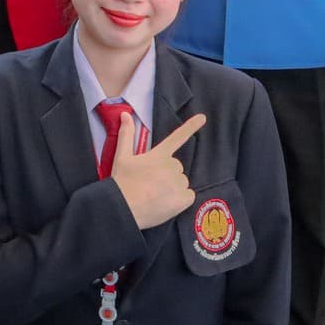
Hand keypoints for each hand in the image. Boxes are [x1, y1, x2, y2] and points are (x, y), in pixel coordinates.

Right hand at [109, 113, 203, 230]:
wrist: (123, 209)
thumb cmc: (121, 183)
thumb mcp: (121, 157)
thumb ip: (126, 135)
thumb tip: (125, 114)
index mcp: (158, 155)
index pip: (176, 138)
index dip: (190, 127)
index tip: (203, 117)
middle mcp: (171, 166)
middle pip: (176, 167)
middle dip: (167, 174)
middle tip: (151, 184)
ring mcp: (178, 183)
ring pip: (182, 182)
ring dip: (173, 187)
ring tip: (156, 195)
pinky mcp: (183, 199)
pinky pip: (188, 196)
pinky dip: (180, 200)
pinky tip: (165, 203)